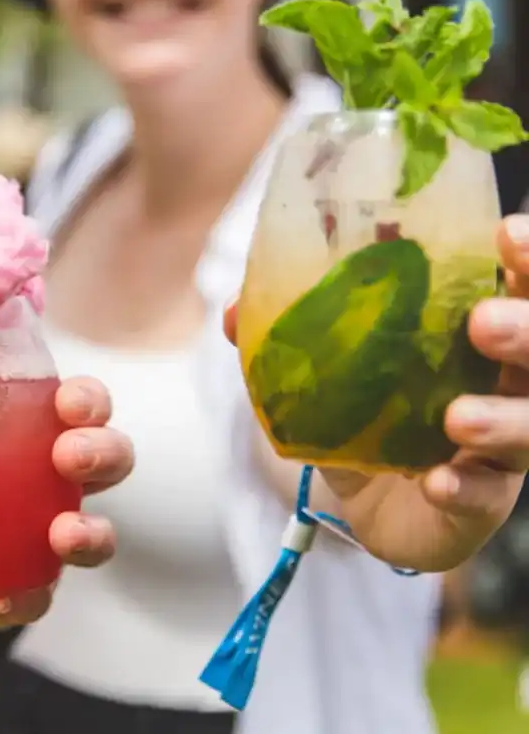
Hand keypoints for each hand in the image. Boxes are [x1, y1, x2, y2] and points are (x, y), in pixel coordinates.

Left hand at [0, 376, 132, 627]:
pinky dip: (24, 597)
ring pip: (100, 531)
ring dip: (93, 532)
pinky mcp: (41, 582)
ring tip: (66, 532)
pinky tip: (1, 600)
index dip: (88, 401)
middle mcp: (63, 481)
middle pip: (110, 460)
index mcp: (41, 431)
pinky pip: (46, 592)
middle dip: (103, 453)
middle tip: (71, 455)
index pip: (81, 408)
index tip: (69, 399)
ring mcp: (59, 533)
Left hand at [226, 215, 528, 573]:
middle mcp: (503, 383)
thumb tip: (233, 311)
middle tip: (481, 322)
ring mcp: (501, 445)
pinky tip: (439, 482)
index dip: (526, 260)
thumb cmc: (364, 410)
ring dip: (503, 418)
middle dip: (527, 331)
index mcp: (473, 332)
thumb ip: (288, 330)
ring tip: (456, 418)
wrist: (369, 500)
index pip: (517, 285)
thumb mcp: (327, 363)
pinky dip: (466, 488)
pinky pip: (487, 495)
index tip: (506, 232)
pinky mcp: (482, 500)